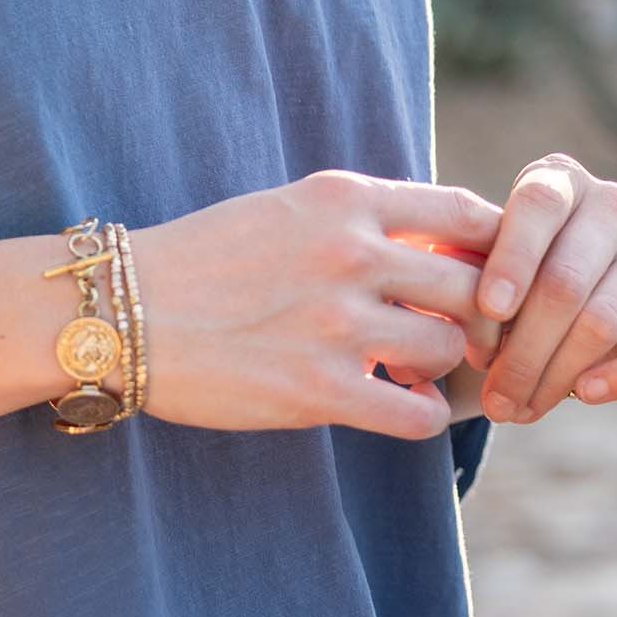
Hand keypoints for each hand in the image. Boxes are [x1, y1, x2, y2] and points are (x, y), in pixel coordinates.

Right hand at [127, 169, 507, 439]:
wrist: (120, 311)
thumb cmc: (200, 260)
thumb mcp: (283, 208)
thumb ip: (358, 219)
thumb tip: (440, 249)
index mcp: (344, 200)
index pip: (468, 215)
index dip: (496, 251)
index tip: (485, 274)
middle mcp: (350, 255)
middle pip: (476, 287)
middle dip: (478, 317)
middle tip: (461, 335)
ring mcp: (338, 324)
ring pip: (449, 349)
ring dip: (441, 367)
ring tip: (413, 370)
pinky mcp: (319, 390)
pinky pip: (418, 415)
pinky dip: (423, 415)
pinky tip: (399, 403)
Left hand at [460, 152, 616, 423]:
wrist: (536, 320)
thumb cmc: (485, 295)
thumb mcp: (457, 282)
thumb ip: (444, 288)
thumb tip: (425, 321)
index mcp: (554, 182)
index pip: (538, 203)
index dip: (513, 257)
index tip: (488, 311)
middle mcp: (611, 205)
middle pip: (566, 278)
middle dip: (521, 348)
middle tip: (490, 396)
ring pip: (604, 318)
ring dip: (555, 374)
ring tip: (515, 410)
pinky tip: (586, 395)